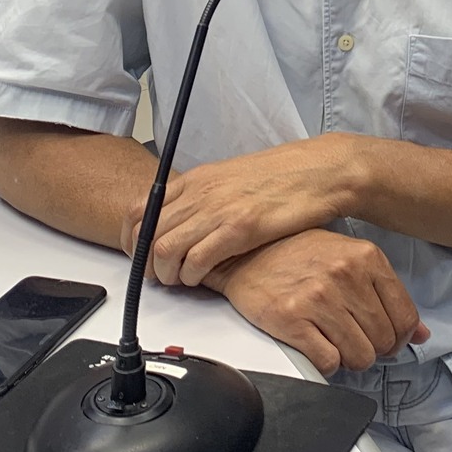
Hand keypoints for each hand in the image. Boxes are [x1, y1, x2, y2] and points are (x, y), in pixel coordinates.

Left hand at [142, 135, 367, 286]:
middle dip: (146, 263)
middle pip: (147, 232)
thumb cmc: (280, 177)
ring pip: (165, 249)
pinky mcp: (241, 227)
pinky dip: (192, 276)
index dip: (132, 239)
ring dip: (167, 274)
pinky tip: (202, 278)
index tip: (141, 256)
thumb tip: (179, 221)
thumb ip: (202, 197)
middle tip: (160, 276)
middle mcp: (201, 192)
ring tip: (182, 280)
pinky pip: (197, 260)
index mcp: (197, 179)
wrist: (319, 171)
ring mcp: (219, 209)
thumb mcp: (230, 179)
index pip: (139, 208)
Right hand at [205, 229, 428, 374]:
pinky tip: (315, 343)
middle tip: (352, 337)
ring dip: (349, 357)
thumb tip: (420, 333)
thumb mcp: (349, 257)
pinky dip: (325, 362)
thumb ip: (386, 292)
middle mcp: (346, 275)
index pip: (405, 317)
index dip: (399, 337)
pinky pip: (328, 363)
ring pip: (359, 357)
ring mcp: (319, 298)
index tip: (386, 338)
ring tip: (333, 339)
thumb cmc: (296, 253)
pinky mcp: (292, 320)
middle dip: (371, 348)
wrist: (245, 252)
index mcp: (366, 257)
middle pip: (384, 341)